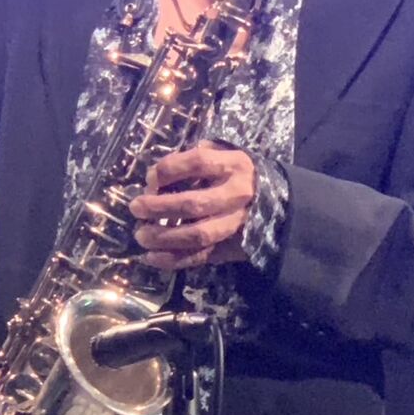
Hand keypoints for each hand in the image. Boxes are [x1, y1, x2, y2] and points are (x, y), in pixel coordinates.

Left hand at [129, 141, 255, 270]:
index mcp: (233, 165)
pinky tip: (151, 257)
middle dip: (158, 208)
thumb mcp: (222, 154)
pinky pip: (201, 256)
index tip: (150, 179)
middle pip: (193, 204)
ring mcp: (237, 223)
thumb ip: (192, 160)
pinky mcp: (233, 246)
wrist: (277, 201)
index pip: (196, 163)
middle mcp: (237, 195)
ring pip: (197, 235)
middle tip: (136, 209)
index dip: (167, 170)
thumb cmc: (237, 174)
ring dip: (163, 238)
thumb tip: (155, 177)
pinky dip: (173, 260)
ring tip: (141, 235)